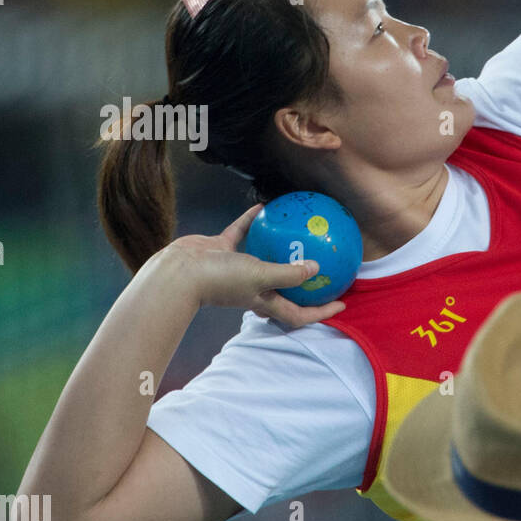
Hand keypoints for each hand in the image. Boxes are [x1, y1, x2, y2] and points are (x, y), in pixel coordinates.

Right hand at [154, 204, 346, 326]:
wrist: (179, 271)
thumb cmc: (220, 279)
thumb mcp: (261, 277)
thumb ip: (289, 273)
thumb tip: (316, 269)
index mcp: (264, 301)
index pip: (298, 314)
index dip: (320, 312)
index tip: (342, 304)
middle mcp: (253, 287)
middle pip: (285, 288)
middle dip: (305, 281)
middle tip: (326, 266)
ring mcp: (237, 268)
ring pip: (265, 257)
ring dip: (281, 247)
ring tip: (299, 232)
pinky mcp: (222, 249)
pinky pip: (243, 232)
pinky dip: (253, 221)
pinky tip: (265, 206)